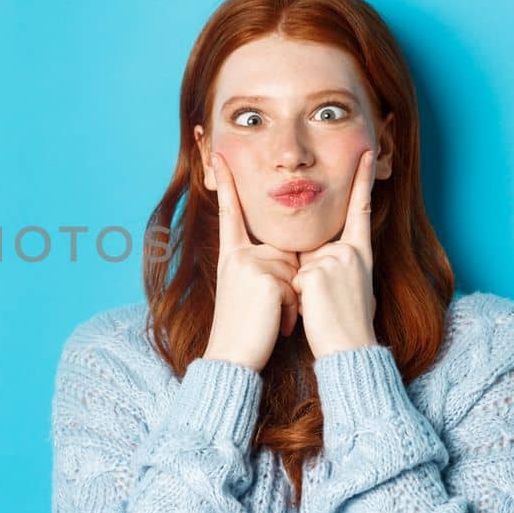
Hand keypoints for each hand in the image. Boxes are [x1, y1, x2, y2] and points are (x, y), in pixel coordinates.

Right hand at [202, 152, 301, 371]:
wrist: (232, 358)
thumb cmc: (245, 328)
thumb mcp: (247, 289)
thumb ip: (262, 265)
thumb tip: (288, 258)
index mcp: (231, 255)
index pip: (230, 211)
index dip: (225, 182)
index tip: (218, 154)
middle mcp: (238, 255)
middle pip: (284, 252)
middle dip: (288, 283)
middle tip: (269, 312)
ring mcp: (250, 266)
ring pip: (293, 270)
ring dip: (291, 300)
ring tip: (271, 320)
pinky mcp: (265, 280)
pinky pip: (294, 287)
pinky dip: (291, 310)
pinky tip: (275, 324)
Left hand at [291, 149, 380, 357]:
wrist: (348, 350)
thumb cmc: (345, 323)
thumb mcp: (347, 286)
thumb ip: (333, 264)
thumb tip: (315, 259)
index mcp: (360, 253)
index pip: (360, 209)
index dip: (362, 180)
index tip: (367, 151)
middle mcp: (350, 252)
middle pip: (312, 246)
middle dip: (307, 273)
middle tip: (324, 301)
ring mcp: (334, 260)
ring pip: (299, 264)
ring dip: (300, 288)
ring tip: (320, 309)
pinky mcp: (318, 273)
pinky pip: (294, 279)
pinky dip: (296, 297)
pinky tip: (313, 310)